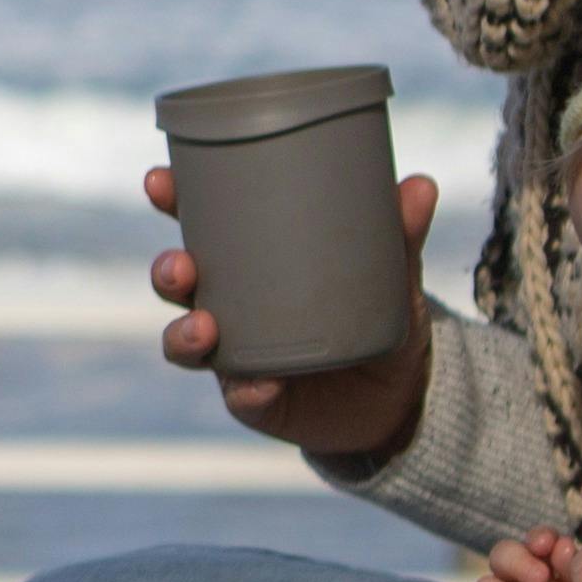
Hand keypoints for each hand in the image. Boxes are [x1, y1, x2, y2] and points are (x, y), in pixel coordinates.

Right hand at [148, 167, 439, 459]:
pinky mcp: (256, 399)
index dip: (174, 203)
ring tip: (205, 327)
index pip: (200, 224)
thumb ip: (399, 234)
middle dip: (168, 270)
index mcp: (249, 261)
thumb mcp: (392, 272)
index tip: (160, 182)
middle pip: (177, 283)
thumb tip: (421, 185)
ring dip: (185, 333)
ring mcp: (235, 354)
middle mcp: (230, 305)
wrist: (398, 395)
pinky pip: (242, 395)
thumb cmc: (380, 315)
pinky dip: (249, 389)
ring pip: (187, 341)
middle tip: (181, 264)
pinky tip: (262, 385)